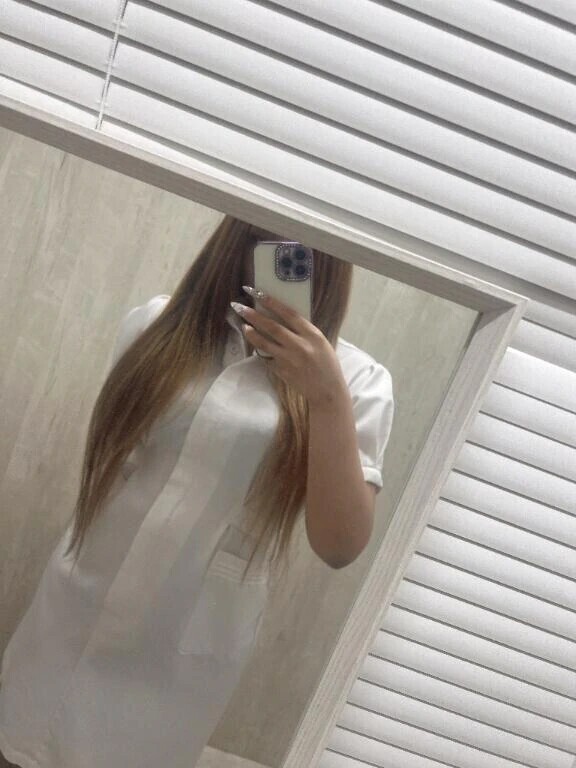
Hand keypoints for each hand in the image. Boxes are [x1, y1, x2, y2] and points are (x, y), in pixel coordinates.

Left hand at [233, 288, 347, 407]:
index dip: (271, 302)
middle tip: (238, 307)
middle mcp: (299, 345)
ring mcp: (289, 359)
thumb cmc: (327, 363)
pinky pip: (266, 358)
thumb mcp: (320, 342)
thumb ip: (303, 330)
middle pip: (272, 326)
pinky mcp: (282, 371)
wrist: (327, 391)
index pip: (288, 313)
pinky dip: (259, 350)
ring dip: (251, 333)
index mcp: (312, 334)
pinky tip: (255, 344)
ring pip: (264, 343)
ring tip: (243, 325)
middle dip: (253, 315)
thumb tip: (281, 317)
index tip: (256, 292)